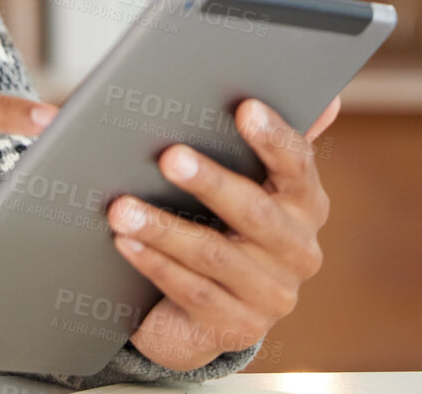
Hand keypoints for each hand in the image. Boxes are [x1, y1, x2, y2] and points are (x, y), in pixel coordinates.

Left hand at [106, 94, 340, 369]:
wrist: (196, 306)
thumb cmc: (206, 215)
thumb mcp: (222, 172)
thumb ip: (239, 131)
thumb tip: (293, 93)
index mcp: (302, 199)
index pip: (298, 162)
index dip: (274, 136)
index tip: (243, 106)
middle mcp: (300, 248)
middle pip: (257, 212)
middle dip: (211, 182)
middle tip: (168, 155)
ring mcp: (273, 294)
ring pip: (216, 255)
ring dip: (164, 228)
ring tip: (119, 207)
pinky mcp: (240, 328)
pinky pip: (194, 292)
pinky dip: (155, 263)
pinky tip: (123, 242)